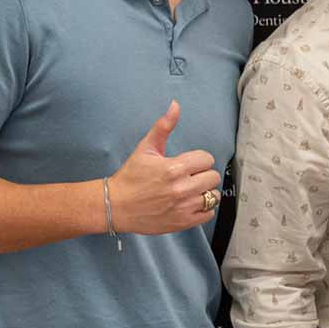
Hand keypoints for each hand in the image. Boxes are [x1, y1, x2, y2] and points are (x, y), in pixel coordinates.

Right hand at [107, 101, 221, 234]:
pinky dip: (203, 209)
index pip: (207, 159)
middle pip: (212, 176)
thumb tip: (175, 105)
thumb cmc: (130, 177)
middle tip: (188, 177)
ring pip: (213, 195)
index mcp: (174, 168)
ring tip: (189, 191)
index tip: (188, 164)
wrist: (115, 205)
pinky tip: (190, 203)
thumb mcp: (145, 148)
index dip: (198, 160)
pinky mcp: (183, 222)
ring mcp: (184, 207)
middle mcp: (181, 188)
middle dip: (202, 175)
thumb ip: (163, 126)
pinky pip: (209, 213)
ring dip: (204, 192)